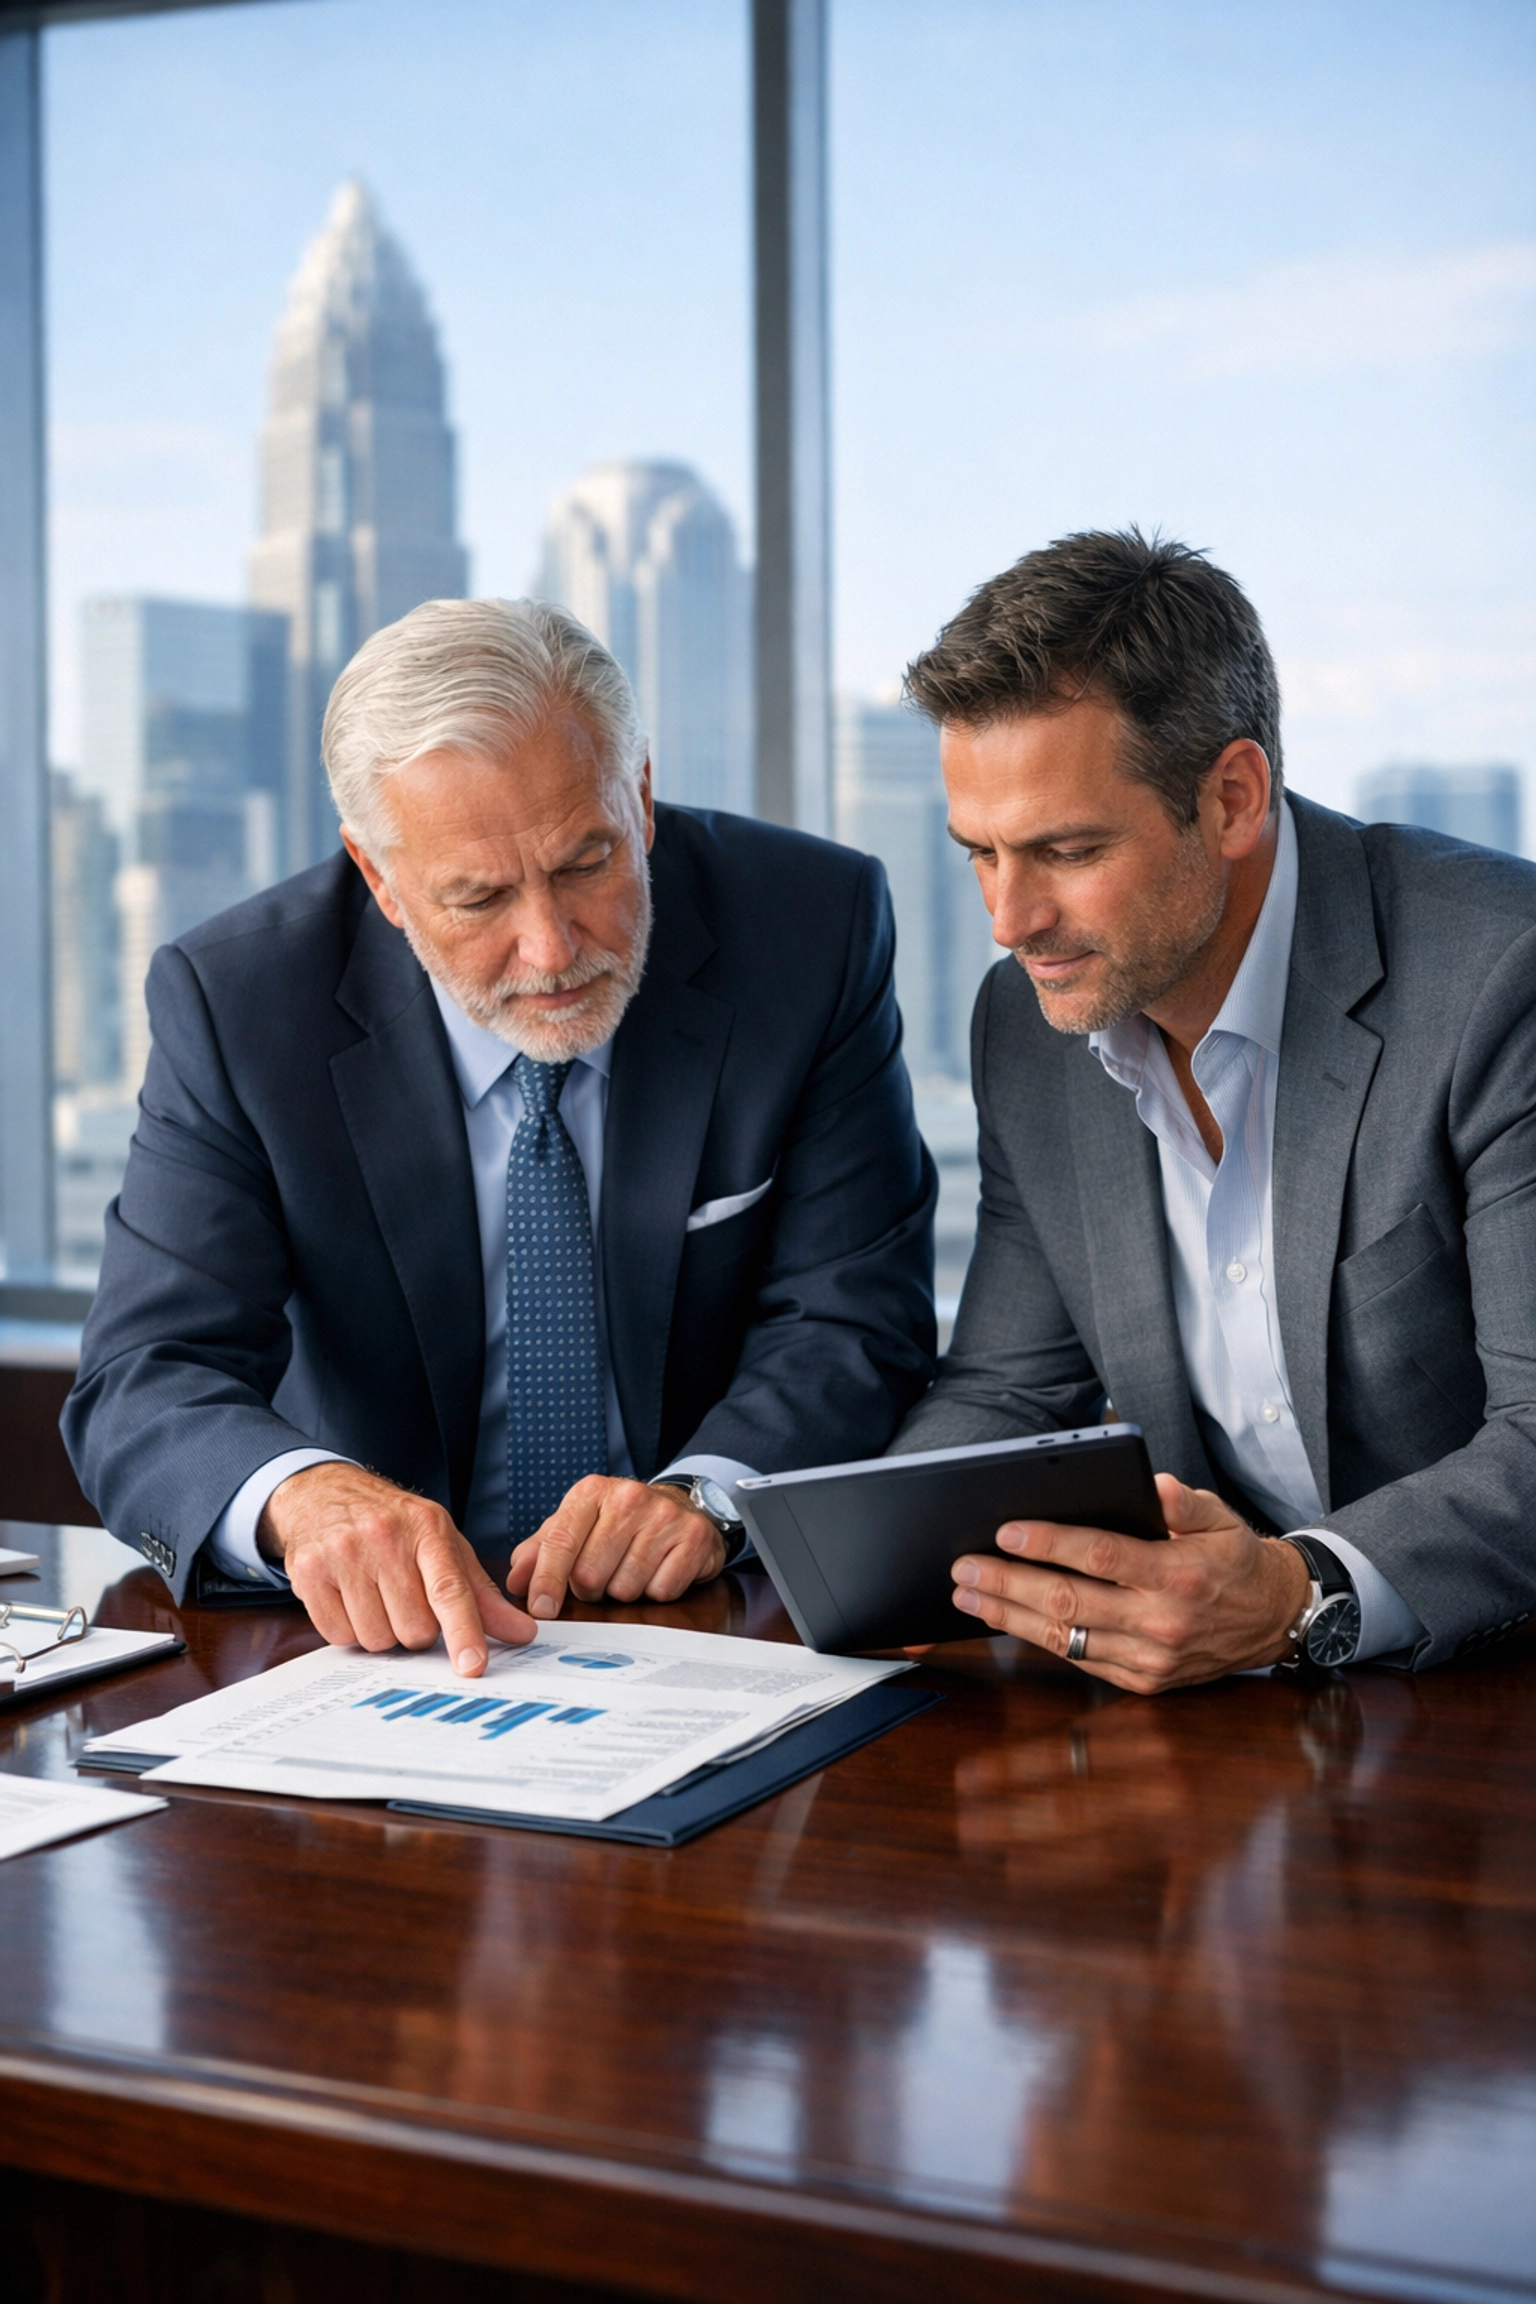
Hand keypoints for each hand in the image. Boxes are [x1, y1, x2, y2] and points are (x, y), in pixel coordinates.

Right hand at [257, 1462, 534, 1674]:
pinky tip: (350, 1598)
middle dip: (416, 1630)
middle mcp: (384, 1537)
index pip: (449, 1589)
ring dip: (382, 1632)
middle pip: (413, 1628)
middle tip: (407, 1601)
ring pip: (376, 1639)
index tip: (472, 1666)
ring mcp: (342, 1554)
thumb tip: (524, 1633)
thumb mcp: (443, 1545)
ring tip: (377, 1596)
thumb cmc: (394, 1525)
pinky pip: (338, 1636)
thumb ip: (481, 1594)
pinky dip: (349, 1629)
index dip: (463, 1631)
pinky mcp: (308, 1573)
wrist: (324, 1493)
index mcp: (427, 1529)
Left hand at [507, 1475, 726, 1618]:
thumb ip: (542, 1550)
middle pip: (590, 1574)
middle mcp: (628, 1498)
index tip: (541, 1608)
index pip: (560, 1541)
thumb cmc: (619, 1522)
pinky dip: (656, 1591)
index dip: (547, 1580)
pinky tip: (658, 1570)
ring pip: (626, 1587)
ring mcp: (664, 1516)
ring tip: (631, 1569)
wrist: (679, 1505)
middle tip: (602, 1575)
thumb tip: (516, 1580)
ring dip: (624, 1590)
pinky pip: (662, 1590)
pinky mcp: (693, 1537)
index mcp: (591, 1492)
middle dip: (591, 1588)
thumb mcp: (577, 1526)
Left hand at [949, 1473, 1311, 1692]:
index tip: (1005, 1532)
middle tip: (965, 1569)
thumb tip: (1153, 1484)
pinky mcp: (1145, 1680)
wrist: (1275, 1620)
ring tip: (968, 1598)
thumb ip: (1185, 1501)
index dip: (1049, 1543)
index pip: (1100, 1555)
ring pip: (1066, 1638)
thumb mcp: (1222, 1519)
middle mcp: (1161, 1621)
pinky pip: (1081, 1660)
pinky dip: (1040, 1640)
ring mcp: (1151, 1657)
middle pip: (1069, 1601)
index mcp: (1177, 1574)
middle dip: (1008, 1584)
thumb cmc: (1237, 1561)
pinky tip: (1008, 1622)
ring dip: (1010, 1617)